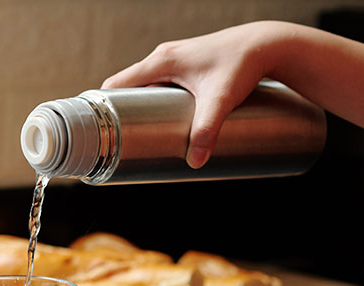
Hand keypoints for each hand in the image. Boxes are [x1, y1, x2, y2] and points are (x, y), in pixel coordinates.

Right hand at [102, 21, 278, 168]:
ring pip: (145, 83)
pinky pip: (159, 81)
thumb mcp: (220, 101)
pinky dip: (153, 97)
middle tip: (117, 136)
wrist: (267, 45)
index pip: (117, 83)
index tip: (96, 125)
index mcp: (161, 61)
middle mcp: (164, 56)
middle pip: (128, 85)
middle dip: (119, 109)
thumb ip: (206, 130)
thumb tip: (196, 161)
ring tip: (136, 131)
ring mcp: (175, 59)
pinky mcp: (187, 64)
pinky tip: (160, 115)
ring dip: (137, 104)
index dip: (102, 103)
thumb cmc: (242, 66)